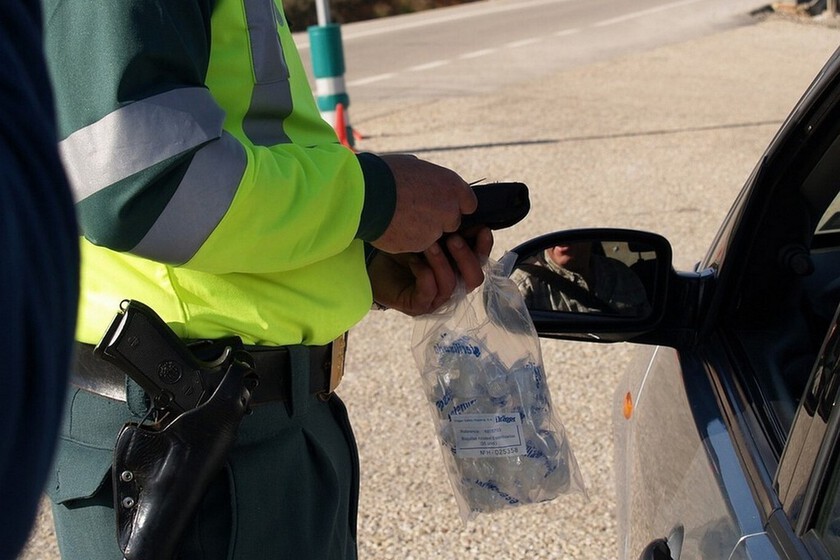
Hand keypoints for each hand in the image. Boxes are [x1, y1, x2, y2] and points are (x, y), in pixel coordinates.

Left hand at [368, 227, 493, 315]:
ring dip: (442, 262)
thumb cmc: (402, 246)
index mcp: (458, 268)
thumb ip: (450, 228)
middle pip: (474, 279)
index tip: (481, 229)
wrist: (372, 261)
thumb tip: (468, 211)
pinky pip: (429, 292)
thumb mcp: (429, 233)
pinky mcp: (417, 305)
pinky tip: (413, 260)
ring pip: (451, 285)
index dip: (484, 247)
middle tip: (452, 237)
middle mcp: (452, 286)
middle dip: (466, 257)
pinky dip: (424, 274)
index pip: (481, 262)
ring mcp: (435, 299)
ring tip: (429, 244)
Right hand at [371, 154, 476, 253]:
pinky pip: (417, 244)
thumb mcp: (414, 166)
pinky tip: (392, 227)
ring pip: (433, 235)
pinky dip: (407, 239)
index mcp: (452, 185)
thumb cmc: (386, 174)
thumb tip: (427, 181)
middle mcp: (449, 209)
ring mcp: (436, 230)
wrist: (365, 195)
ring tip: (399, 218)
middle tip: (415, 212)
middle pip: (452, 222)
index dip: (453, 204)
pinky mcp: (420, 245)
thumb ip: (429, 179)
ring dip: (420, 230)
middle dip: (437, 220)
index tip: (440, 204)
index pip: (468, 203)